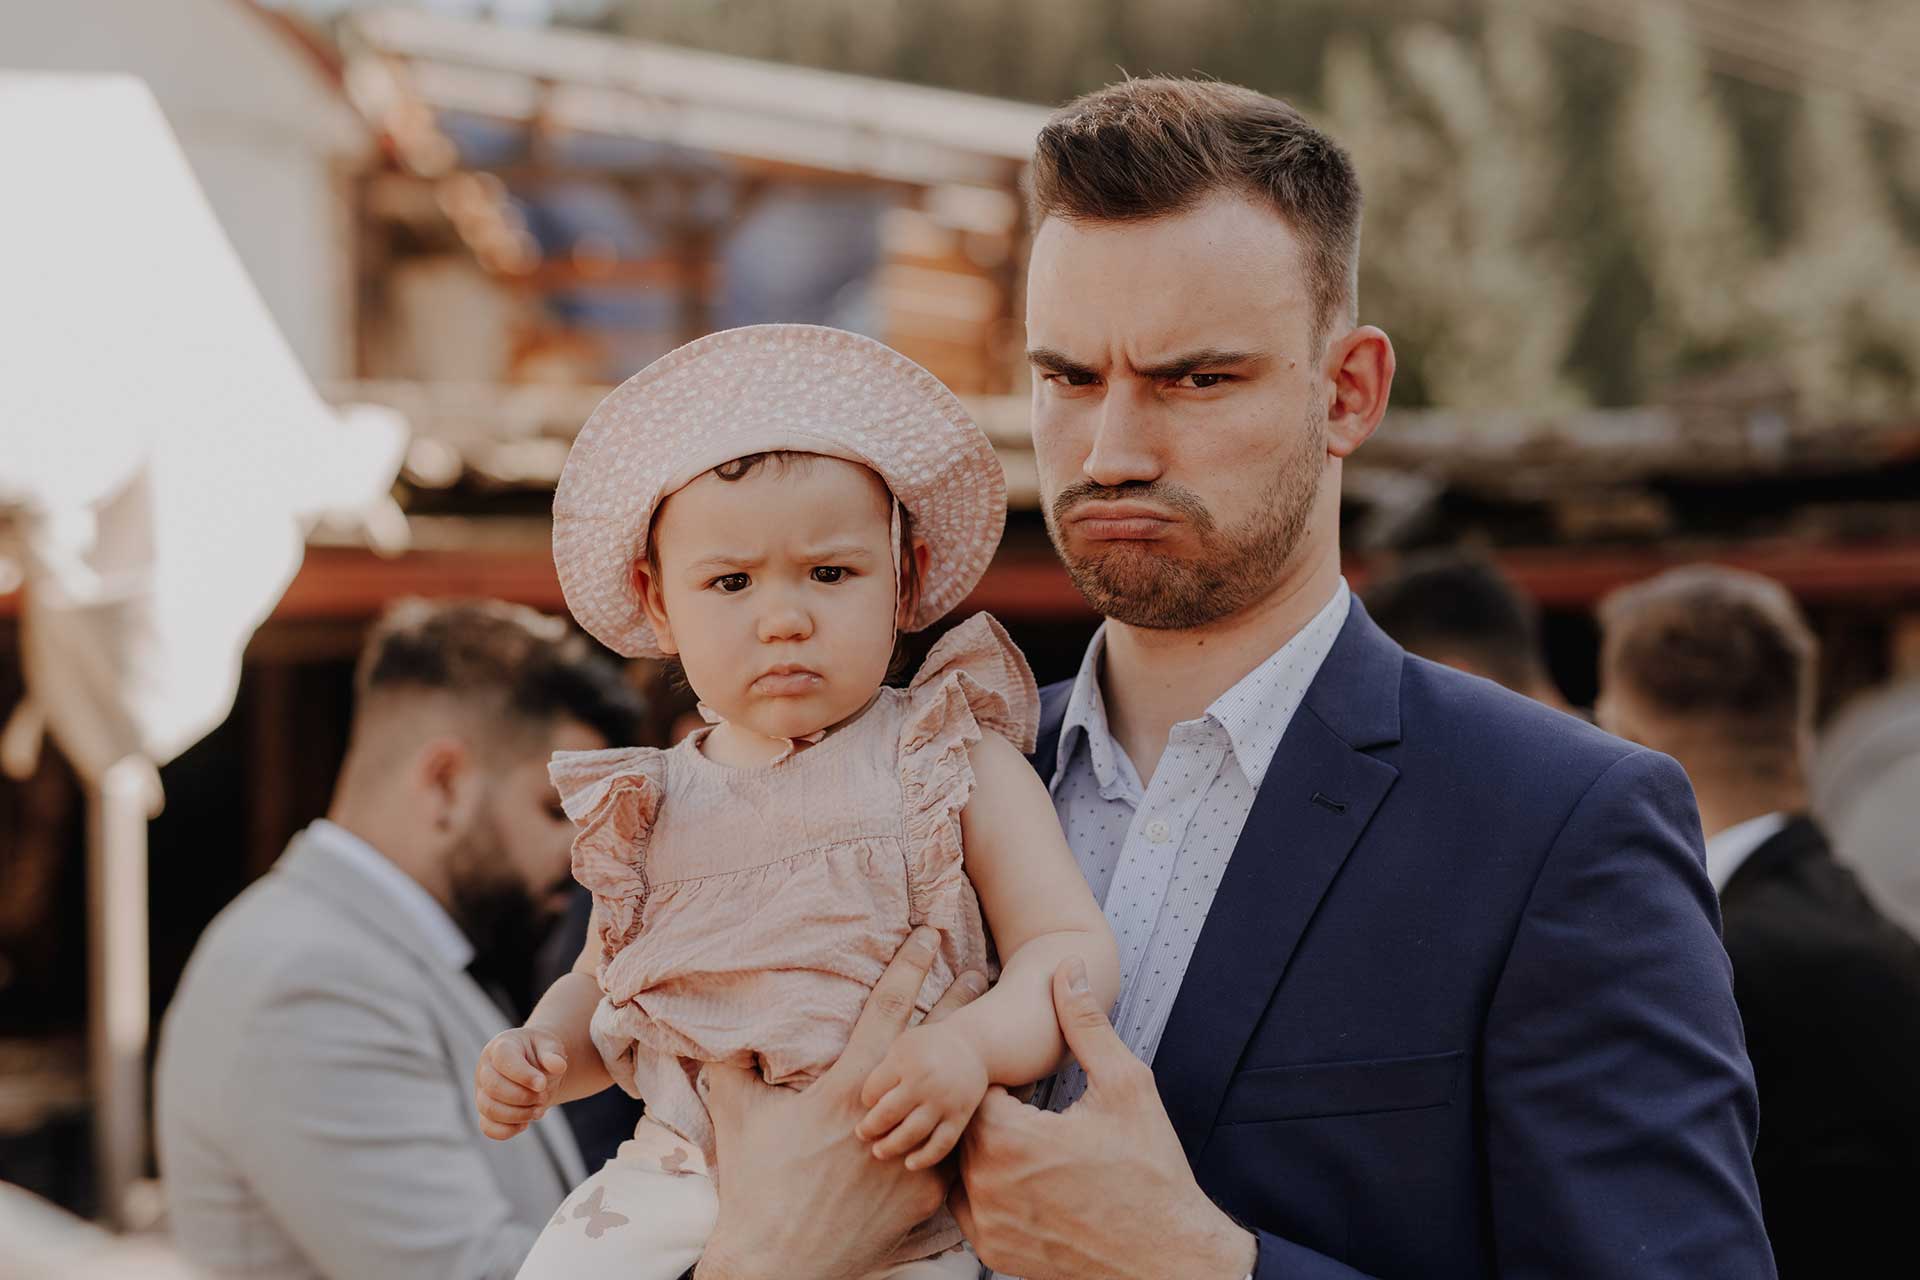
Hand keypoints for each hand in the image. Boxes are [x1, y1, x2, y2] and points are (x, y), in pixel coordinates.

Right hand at [474, 1026, 567, 1140]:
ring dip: (518, 1114)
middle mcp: (485, 1069)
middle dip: (522, 1097)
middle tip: (543, 1097)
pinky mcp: (485, 1112)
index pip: (503, 1059)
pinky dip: (507, 1130)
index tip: (542, 1084)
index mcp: (500, 1047)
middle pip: (493, 1086)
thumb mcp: (550, 1046)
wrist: (536, 1067)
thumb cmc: (540, 1053)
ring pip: (489, 1109)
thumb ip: (553, 1054)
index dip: (523, 1075)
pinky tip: (525, 1123)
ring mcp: (482, 1092)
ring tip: (539, 1110)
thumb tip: (558, 1066)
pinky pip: (487, 1127)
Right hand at [694, 929, 986, 1279]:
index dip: (909, 965)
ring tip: (983, 1045)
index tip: (930, 934)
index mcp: (846, 1087)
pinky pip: (950, 1156)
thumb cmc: (754, 1185)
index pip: (885, 1009)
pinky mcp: (926, 1194)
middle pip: (934, 1042)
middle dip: (958, 1002)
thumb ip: (733, 1064)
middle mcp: (887, 1114)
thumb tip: (719, 1026)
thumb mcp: (738, 1116)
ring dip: (968, 1067)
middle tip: (978, 973)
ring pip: (954, 1097)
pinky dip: (959, 1134)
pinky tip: (979, 1113)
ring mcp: (912, 1154)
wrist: (777, 1263)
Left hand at [857, 1020, 988, 1168]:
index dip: (866, 1100)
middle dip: (870, 1127)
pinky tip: (909, 1164)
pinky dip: (925, 1158)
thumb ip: (881, 1069)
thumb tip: (856, 1101)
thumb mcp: (901, 1045)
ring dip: (892, 1146)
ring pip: (912, 1133)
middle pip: (888, 1113)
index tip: (866, 1104)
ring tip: (878, 1152)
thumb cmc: (927, 1047)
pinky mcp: (959, 1117)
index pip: (873, 1090)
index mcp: (906, 1060)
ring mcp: (944, 1101)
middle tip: (861, 1134)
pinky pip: (941, 1144)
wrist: (972, 1047)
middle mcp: (925, 1081)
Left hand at [951, 957, 1256, 1279]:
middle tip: (1028, 1112)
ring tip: (1031, 1146)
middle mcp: (986, 1185)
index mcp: (1010, 1138)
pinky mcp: (994, 1253)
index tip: (1022, 1081)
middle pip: (963, 1126)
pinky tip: (1027, 1181)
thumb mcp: (1126, 1086)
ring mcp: (987, 1225)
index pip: (972, 1087)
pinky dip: (987, 1190)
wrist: (1168, 1257)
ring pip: (962, 1166)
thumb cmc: (1151, 1171)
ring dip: (986, 1151)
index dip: (995, 1077)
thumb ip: (1085, 1025)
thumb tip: (1067, 968)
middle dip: (990, 1113)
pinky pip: (968, 1208)